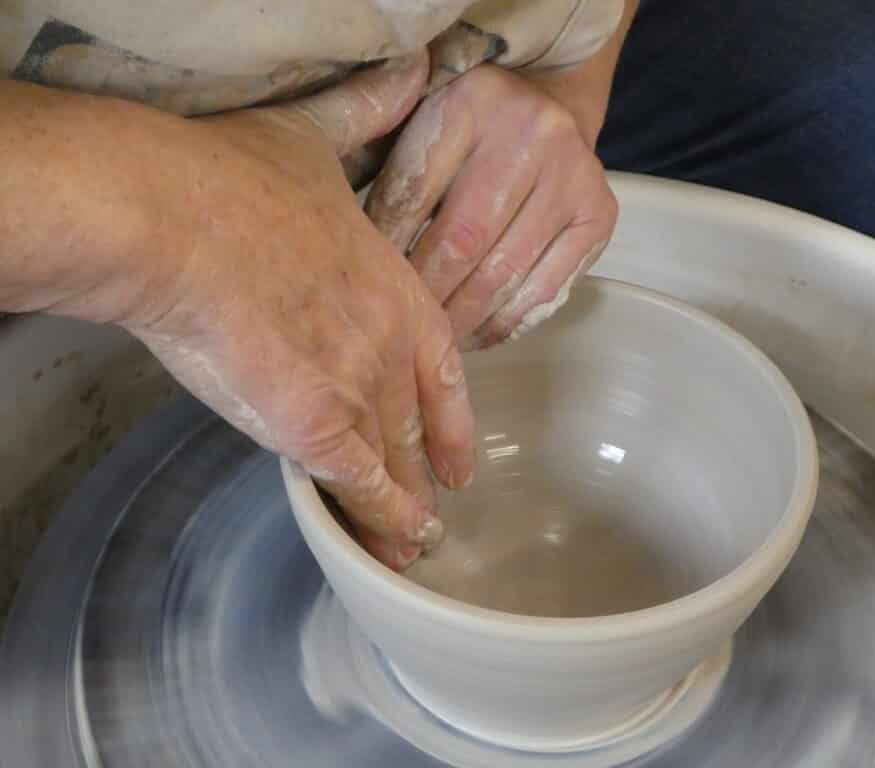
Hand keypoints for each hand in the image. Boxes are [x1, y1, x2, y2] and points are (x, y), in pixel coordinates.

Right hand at [107, 55, 473, 569]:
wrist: (178, 221)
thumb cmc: (236, 182)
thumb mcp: (314, 138)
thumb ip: (367, 114)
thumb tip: (408, 71)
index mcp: (394, 287)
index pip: (444, 367)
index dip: (454, 416)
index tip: (463, 451)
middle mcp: (390, 344)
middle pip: (419, 425)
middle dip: (429, 469)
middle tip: (439, 506)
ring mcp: (358, 388)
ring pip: (393, 463)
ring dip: (405, 507)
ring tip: (413, 540)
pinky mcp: (315, 426)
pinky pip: (359, 487)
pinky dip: (376, 521)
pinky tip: (386, 549)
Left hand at [365, 65, 617, 349]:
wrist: (548, 108)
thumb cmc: (465, 130)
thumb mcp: (419, 126)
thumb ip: (389, 177)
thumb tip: (357, 260)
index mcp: (470, 101)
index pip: (414, 194)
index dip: (386, 252)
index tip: (369, 290)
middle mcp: (531, 132)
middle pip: (463, 240)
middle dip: (426, 295)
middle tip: (400, 331)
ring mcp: (573, 176)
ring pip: (505, 273)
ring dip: (463, 319)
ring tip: (434, 343)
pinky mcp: (598, 216)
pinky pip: (545, 290)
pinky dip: (504, 323)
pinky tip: (475, 335)